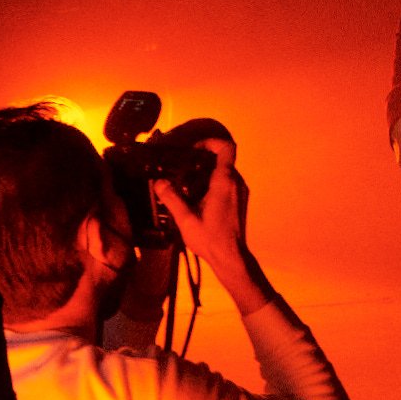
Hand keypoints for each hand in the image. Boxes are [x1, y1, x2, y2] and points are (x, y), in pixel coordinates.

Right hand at [154, 141, 270, 314]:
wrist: (231, 258)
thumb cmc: (211, 239)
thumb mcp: (186, 219)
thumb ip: (172, 198)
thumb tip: (160, 182)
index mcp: (224, 181)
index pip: (226, 148)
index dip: (211, 141)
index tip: (194, 147)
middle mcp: (236, 182)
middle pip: (223, 158)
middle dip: (203, 159)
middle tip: (183, 166)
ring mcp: (240, 191)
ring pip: (225, 171)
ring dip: (207, 172)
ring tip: (187, 184)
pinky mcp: (239, 201)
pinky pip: (228, 182)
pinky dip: (213, 183)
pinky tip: (198, 198)